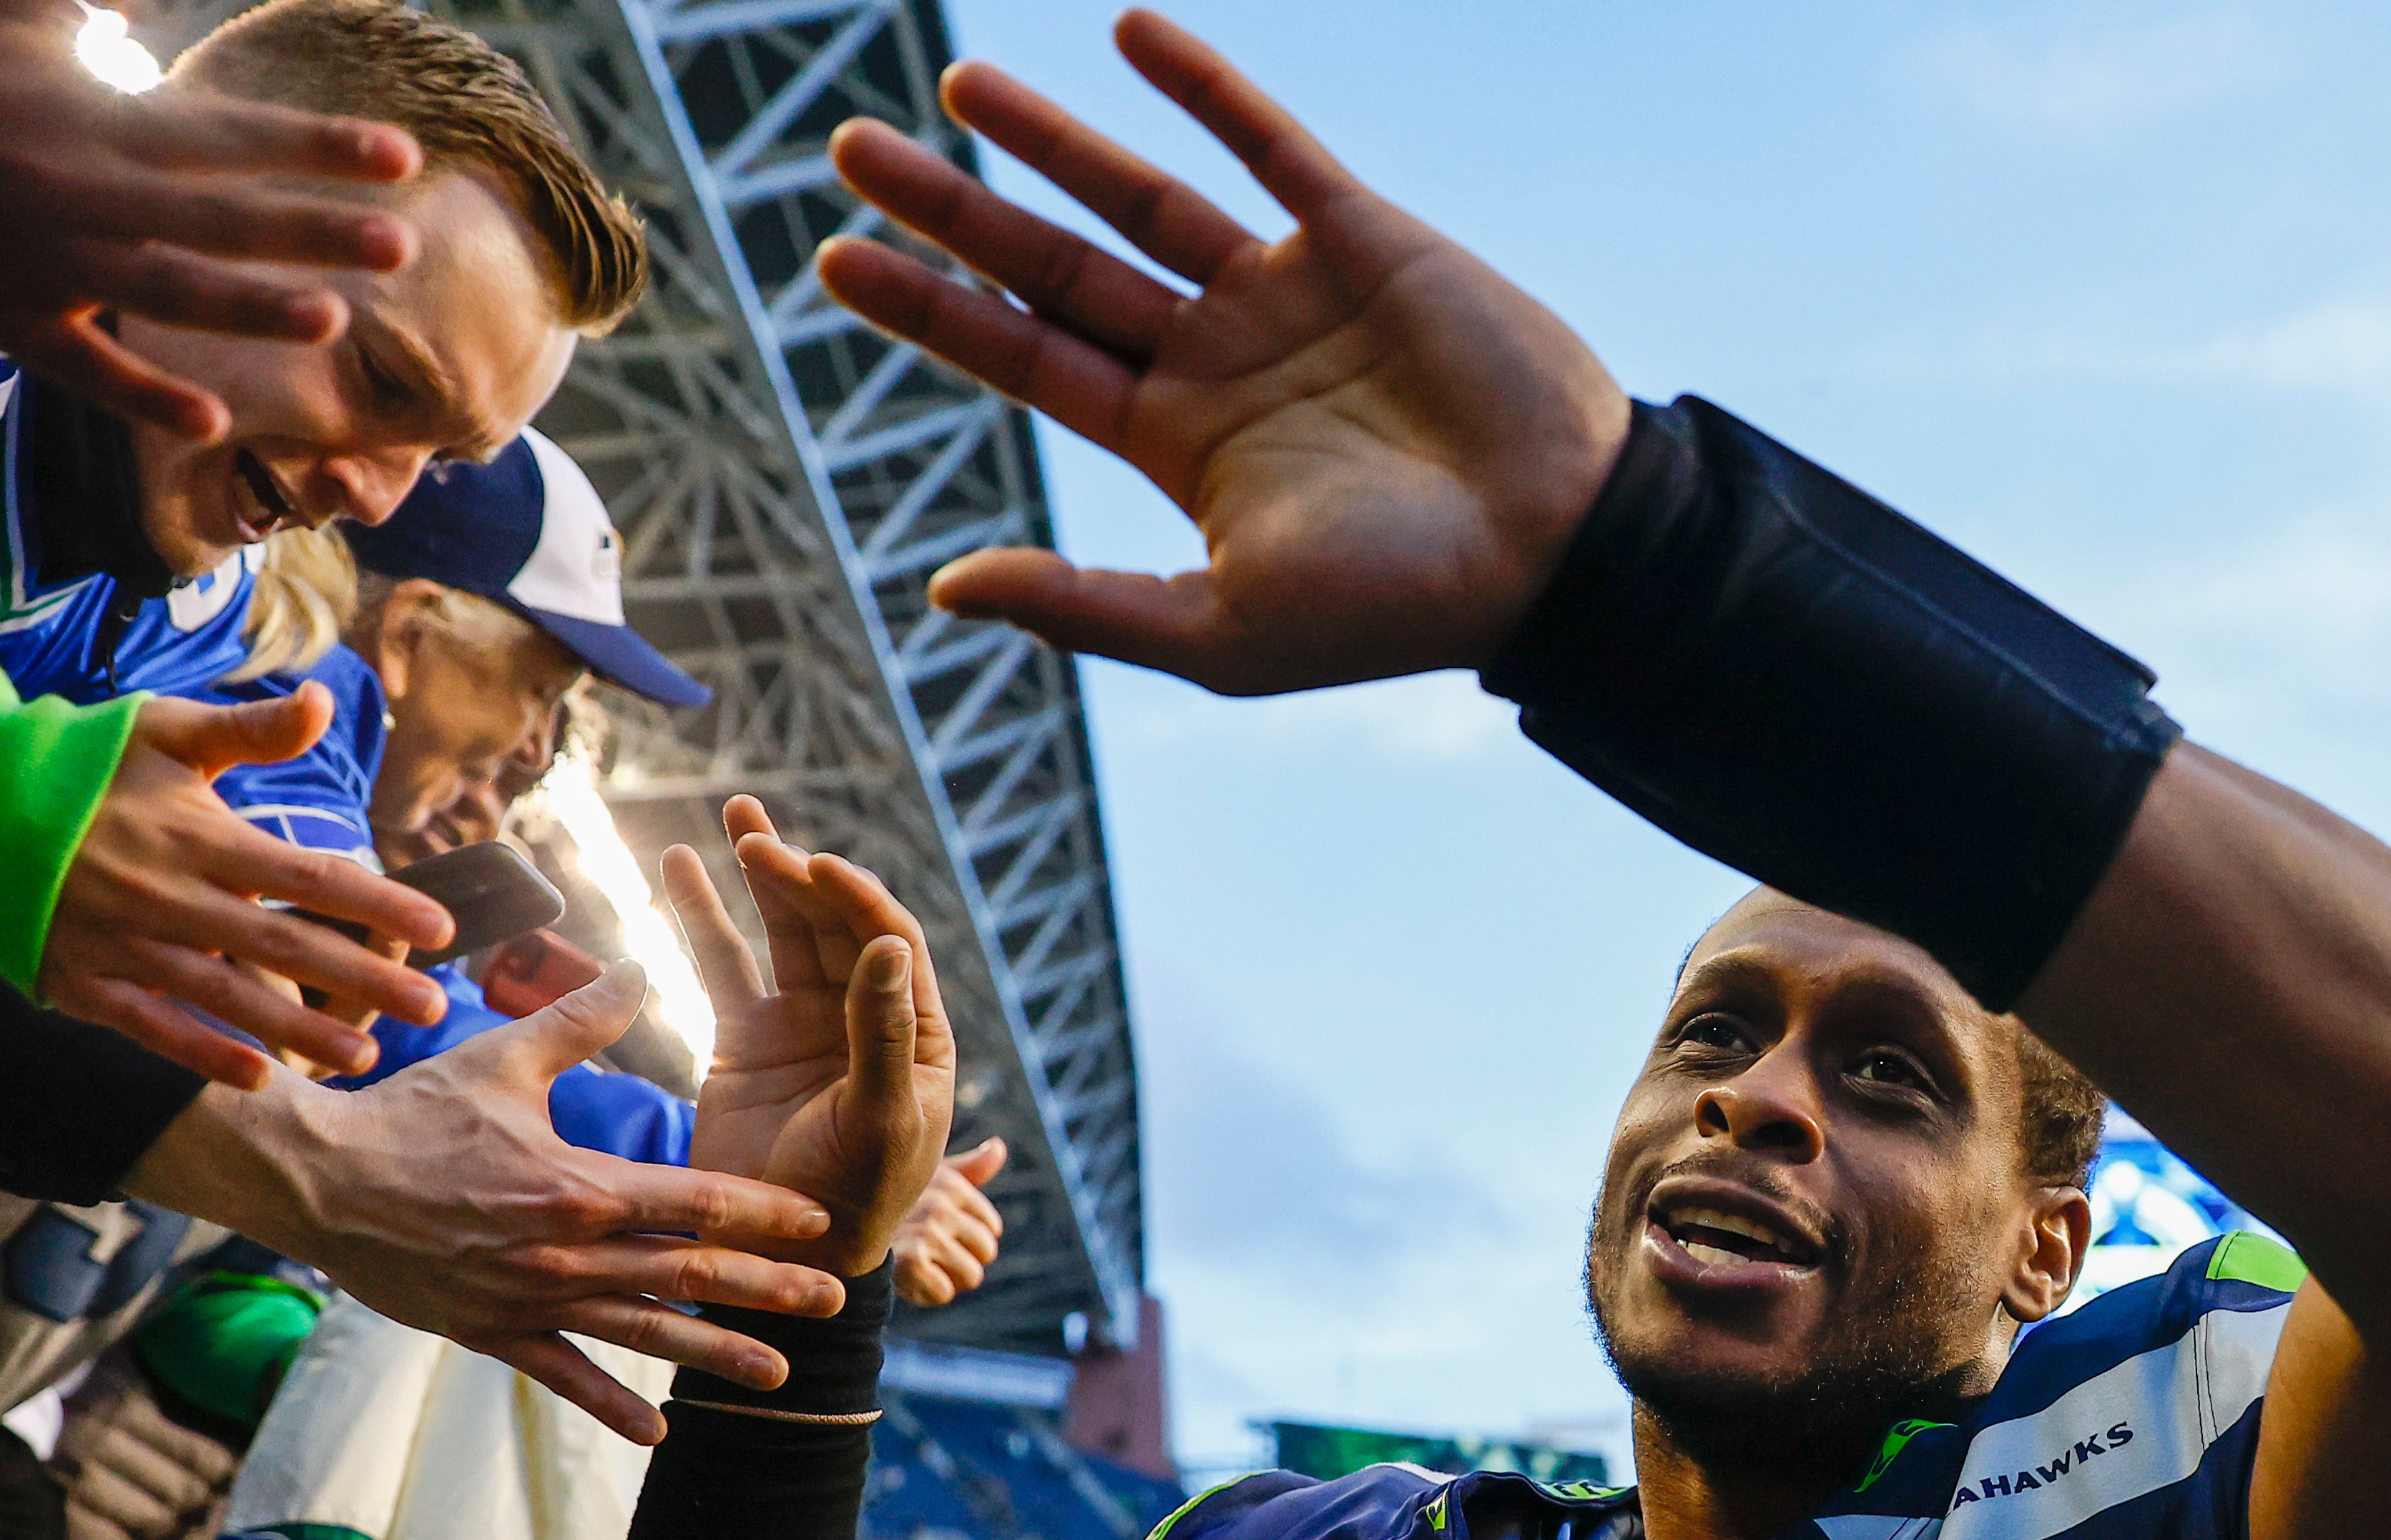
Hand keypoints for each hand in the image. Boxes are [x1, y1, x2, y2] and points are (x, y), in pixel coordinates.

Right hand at [0, 0, 419, 440]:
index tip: (406, 157)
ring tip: (331, 320)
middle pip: (225, 218)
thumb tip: (161, 3)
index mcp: (102, 120)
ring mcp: (49, 262)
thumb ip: (103, 8)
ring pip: (171, 292)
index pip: (237, 135)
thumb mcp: (13, 11)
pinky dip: (148, 395)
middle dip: (317, 231)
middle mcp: (89, 193)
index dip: (323, 147)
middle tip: (404, 246)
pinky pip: (87, 366)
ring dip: (252, 309)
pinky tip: (215, 422)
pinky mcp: (5, 317)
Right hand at [40, 688, 455, 1088]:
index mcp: (199, 837)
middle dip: (364, 979)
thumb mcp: (165, 730)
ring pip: (228, 998)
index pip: (309, 876)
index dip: (379, 903)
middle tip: (432, 1005)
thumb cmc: (78, 764)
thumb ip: (250, 729)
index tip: (442, 927)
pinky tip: (258, 1080)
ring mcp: (125, 945)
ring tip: (367, 1055)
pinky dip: (202, 1056)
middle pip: (284, 946)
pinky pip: (152, 1028)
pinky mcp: (83, 982)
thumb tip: (324, 700)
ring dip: (299, 1032)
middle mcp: (169, 897)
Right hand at [123, 963, 844, 1442]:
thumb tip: (640, 966)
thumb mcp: (502, 1058)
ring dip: (714, 1355)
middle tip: (836, 1299)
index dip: (763, 1212)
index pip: (695, 1201)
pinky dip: (610, 1405)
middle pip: (687, 1275)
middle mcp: (564, 1252)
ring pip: (641, 1334)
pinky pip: (561, 1375)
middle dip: (768, 1289)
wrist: (315, 1180)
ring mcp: (530, 1300)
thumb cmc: (409, 1113)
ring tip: (780, 1374)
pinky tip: (659, 1434)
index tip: (819, 1220)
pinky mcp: (491, 1331)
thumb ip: (580, 1019)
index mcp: (578, 1185)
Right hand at [667, 796, 955, 1276]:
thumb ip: (883, 1034)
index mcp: (918, 1036)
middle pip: (835, 926)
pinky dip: (704, 915)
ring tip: (739, 815)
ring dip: (764, 873)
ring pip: (784, 931)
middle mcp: (863, 1018)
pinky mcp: (748, 1038)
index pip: (891, 946)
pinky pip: (725, 964)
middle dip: (802, 876)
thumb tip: (885, 944)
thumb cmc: (858, 1198)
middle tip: (759, 836)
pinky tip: (684, 862)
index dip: (858, 901)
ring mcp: (803, 1023)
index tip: (820, 866)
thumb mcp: (882, 1120)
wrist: (787, 1255)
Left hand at [817, 16, 1630, 693]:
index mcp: (1181, 449)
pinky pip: (1269, 145)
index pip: (1027, 360)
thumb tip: (944, 590)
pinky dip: (1202, 86)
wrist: (1556, 548)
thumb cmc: (1397, 610)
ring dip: (1048, 139)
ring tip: (952, 85)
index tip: (834, 257)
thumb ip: (1085, 605)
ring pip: (1138, 197)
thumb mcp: (1223, 629)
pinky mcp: (1363, 239)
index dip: (932, 308)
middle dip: (953, 211)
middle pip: (1054, 269)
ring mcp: (1288, 294)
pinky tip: (1126, 34)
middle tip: (844, 147)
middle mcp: (1219, 361)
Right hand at [889, 1137, 1005, 1306]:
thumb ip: (964, 1169)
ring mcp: (926, 1232)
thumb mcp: (923, 1177)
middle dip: (962, 1260)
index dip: (966, 1239)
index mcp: (950, 1184)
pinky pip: (944, 1294)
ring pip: (971, 1276)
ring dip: (946, 1279)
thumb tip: (998, 1149)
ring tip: (916, 1266)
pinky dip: (925, 1295)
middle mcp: (940, 1204)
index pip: (992, 1228)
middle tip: (927, 1256)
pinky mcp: (910, 1263)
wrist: (830, 1230)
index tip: (936, 1235)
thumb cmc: (880, 1203)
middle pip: (987, 1252)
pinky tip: (904, 1280)